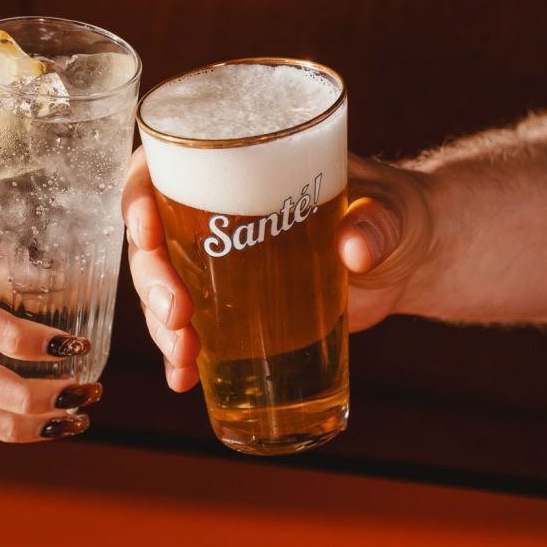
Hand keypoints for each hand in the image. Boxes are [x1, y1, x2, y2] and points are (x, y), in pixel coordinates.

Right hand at [121, 151, 434, 391]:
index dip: (138, 196)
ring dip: (161, 326)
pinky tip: (184, 380)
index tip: (147, 230)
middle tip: (178, 316)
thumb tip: (354, 248)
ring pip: (163, 292)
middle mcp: (213, 214)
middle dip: (152, 282)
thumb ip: (377, 222)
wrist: (408, 261)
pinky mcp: (233, 310)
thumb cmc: (396, 214)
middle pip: (153, 242)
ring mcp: (219, 267)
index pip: (161, 168)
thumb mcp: (390, 210)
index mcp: (238, 166)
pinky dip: (181, 358)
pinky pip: (191, 331)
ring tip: (185, 357)